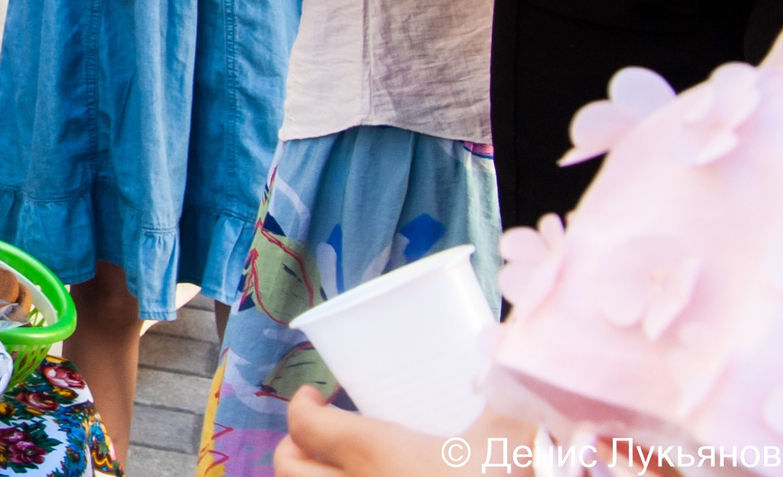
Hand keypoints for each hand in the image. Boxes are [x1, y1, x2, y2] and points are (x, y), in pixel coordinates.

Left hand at [277, 389, 527, 476]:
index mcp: (376, 453)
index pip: (305, 426)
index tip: (315, 397)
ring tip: (338, 471)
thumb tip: (505, 339)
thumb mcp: (513, 432)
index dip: (300, 406)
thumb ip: (505, 387)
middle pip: (288, 470)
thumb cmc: (513, 475)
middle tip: (315, 436)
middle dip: (292, 450)